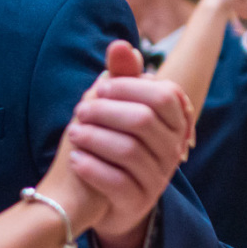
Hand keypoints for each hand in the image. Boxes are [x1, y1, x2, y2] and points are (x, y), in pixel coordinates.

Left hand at [63, 40, 192, 247]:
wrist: (96, 198)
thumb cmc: (107, 143)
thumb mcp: (115, 108)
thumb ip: (121, 77)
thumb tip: (119, 44)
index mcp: (173, 124)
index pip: (164, 95)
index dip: (129, 87)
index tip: (99, 88)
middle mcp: (172, 152)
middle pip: (144, 120)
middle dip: (107, 111)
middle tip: (80, 111)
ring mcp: (157, 180)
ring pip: (130, 151)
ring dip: (95, 137)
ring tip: (73, 133)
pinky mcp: (138, 204)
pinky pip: (118, 183)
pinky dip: (93, 168)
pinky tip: (75, 159)